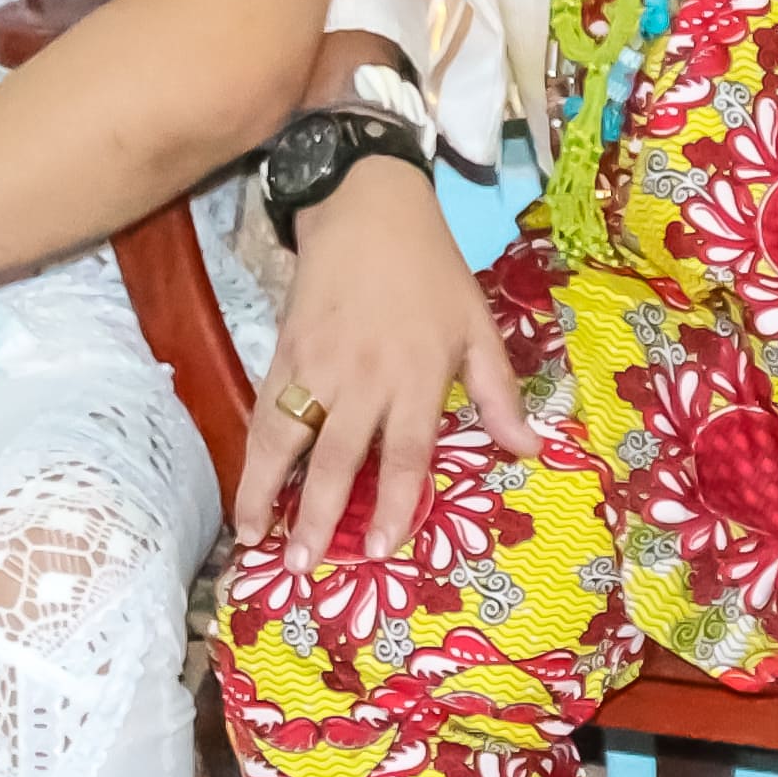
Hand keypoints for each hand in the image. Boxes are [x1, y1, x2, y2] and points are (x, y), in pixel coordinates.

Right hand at [236, 153, 532, 565]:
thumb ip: (499, 393)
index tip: (379, 550)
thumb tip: (530, 449)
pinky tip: (247, 488)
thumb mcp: (478, 326)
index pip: (405, 454)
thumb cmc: (431, 271)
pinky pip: (265, 412)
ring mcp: (315, 366)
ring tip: (254, 541)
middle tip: (305, 568)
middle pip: (338, 459)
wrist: (367, 208)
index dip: (395, 506)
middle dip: (319, 517)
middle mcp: (362, 378)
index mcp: (416, 376)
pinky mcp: (282, 353)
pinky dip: (252, 454)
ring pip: (285, 439)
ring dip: (266, 493)